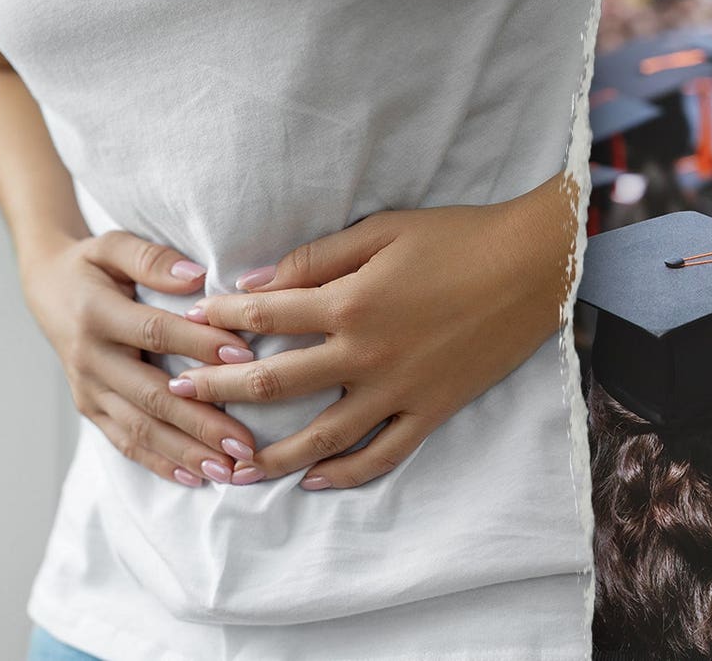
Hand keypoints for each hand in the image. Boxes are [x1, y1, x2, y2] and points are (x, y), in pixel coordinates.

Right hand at [21, 231, 258, 485]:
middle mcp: (90, 358)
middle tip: (246, 445)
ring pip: (140, 429)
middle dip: (200, 423)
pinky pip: (125, 442)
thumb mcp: (114, 246)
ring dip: (186, 453)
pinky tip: (195, 478)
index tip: (245, 358)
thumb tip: (196, 277)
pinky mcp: (90, 410)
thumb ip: (153, 259)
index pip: (156, 333)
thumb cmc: (93, 267)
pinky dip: (160, 464)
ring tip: (230, 471)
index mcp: (97, 314)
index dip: (199, 345)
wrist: (47, 290)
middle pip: (151, 395)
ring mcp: (89, 390)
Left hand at [175, 173, 577, 488]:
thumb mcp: (383, 231)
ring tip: (229, 468)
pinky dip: (346, 472)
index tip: (189, 324)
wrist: (533, 268)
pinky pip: (383, 453)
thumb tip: (255, 282)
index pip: (264, 316)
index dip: (220, 318)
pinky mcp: (432, 409)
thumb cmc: (458, 238)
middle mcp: (365, 354)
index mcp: (349, 302)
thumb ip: (317, 258)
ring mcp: (399, 389)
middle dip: (220, 389)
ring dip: (269, 453)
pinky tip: (314, 480)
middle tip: (178, 398)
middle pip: (276, 381)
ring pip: (322, 434)